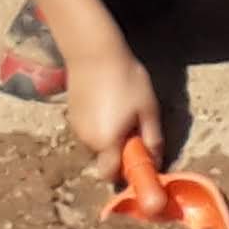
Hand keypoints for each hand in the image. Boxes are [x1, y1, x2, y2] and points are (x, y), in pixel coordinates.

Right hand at [64, 44, 162, 169]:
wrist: (94, 52)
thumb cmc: (126, 80)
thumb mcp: (148, 109)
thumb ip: (152, 139)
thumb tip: (157, 161)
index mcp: (107, 142)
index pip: (110, 175)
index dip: (125, 172)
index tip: (138, 157)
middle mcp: (87, 140)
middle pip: (104, 159)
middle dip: (119, 151)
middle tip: (133, 126)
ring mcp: (77, 127)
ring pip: (96, 144)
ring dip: (108, 136)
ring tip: (120, 109)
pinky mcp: (72, 114)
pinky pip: (88, 130)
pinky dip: (98, 124)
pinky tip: (107, 101)